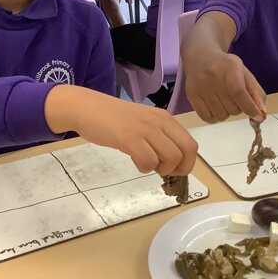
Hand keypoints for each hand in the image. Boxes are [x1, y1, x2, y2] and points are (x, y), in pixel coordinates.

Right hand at [46, 86, 197, 175]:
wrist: (86, 108)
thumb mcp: (144, 122)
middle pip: (185, 153)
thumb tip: (172, 161)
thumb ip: (159, 136)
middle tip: (161, 170)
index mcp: (165, 118)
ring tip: (145, 162)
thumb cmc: (113, 118)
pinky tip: (135, 160)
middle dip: (177, 169)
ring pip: (170, 158)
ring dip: (160, 169)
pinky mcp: (129, 138)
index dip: (187, 163)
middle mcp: (159, 121)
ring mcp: (144, 129)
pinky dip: (144, 168)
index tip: (173, 169)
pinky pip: (148, 161)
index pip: (191, 144)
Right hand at [185, 51, 265, 123]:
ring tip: (224, 100)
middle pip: (232, 108)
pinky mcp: (191, 96)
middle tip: (235, 98)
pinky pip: (207, 118)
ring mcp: (200, 87)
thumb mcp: (245, 74)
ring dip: (227, 113)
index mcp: (230, 67)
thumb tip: (261, 114)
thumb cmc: (227, 68)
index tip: (257, 116)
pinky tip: (216, 107)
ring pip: (221, 116)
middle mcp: (213, 76)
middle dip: (239, 108)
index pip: (239, 93)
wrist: (201, 58)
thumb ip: (256, 93)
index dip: (250, 108)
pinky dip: (215, 118)